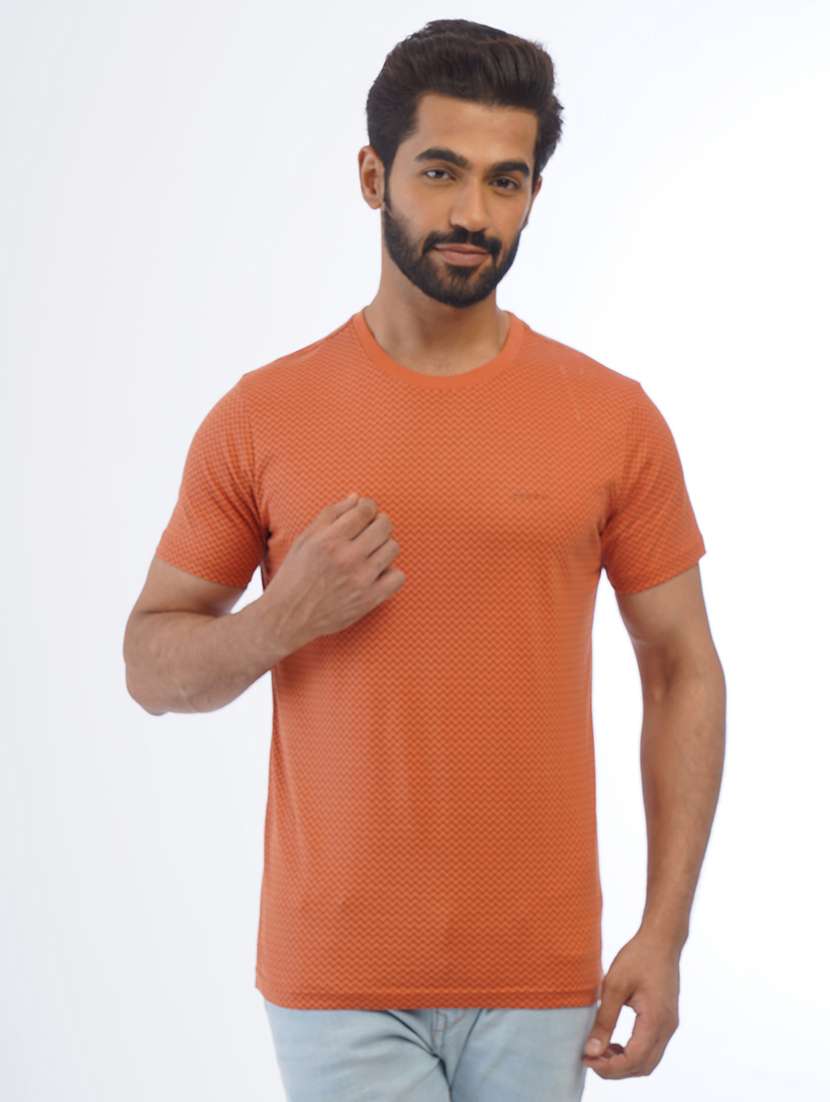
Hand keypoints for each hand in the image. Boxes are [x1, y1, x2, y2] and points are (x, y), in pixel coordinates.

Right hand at [263, 493, 404, 652]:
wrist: (288, 616)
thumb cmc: (295, 574)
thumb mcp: (305, 539)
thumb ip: (331, 515)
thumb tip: (357, 497)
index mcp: (328, 540)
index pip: (365, 510)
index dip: (368, 506)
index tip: (365, 512)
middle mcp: (346, 558)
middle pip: (384, 526)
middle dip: (380, 522)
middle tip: (371, 529)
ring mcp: (361, 580)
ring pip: (393, 548)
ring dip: (384, 546)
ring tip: (371, 552)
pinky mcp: (369, 599)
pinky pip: (398, 576)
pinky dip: (390, 572)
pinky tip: (376, 573)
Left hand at [582, 929, 680, 1078]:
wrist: (662, 940)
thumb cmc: (638, 956)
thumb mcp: (614, 985)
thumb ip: (604, 1020)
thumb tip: (592, 1049)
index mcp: (656, 1021)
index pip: (634, 1060)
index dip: (609, 1067)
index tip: (587, 1059)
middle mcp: (667, 1028)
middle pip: (643, 1066)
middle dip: (616, 1069)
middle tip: (590, 1058)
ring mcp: (669, 1025)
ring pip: (648, 1060)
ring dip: (624, 1063)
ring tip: (600, 1051)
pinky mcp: (666, 1020)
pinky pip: (651, 1047)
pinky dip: (633, 1053)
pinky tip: (614, 1043)